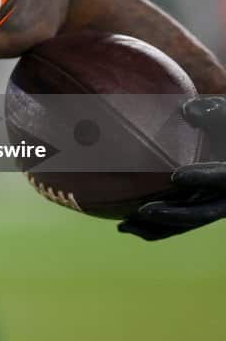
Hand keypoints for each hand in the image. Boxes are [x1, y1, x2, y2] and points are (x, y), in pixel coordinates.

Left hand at [118, 96, 225, 240]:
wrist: (222, 148)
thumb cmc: (223, 124)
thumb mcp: (223, 114)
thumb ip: (210, 112)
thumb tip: (188, 110)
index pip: (224, 180)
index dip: (203, 178)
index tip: (176, 176)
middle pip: (203, 213)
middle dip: (174, 214)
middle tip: (143, 211)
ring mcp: (212, 205)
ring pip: (187, 224)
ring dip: (157, 227)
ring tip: (124, 225)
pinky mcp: (197, 210)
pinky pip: (178, 226)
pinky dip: (154, 229)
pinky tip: (125, 226)